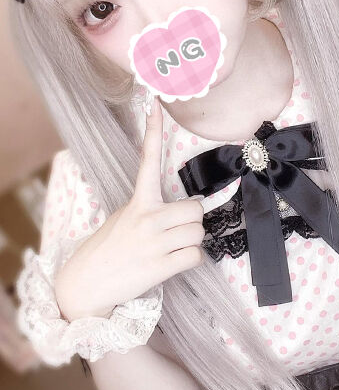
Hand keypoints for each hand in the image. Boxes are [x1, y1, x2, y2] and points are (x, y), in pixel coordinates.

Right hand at [55, 96, 204, 320]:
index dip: (153, 132)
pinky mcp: (161, 266)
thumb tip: (186, 211)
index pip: (148, 160)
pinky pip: (197, 256)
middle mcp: (147, 217)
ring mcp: (154, 242)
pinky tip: (173, 262)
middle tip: (177, 230)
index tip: (155, 105)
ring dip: (191, 242)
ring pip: (199, 233)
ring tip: (170, 248)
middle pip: (196, 209)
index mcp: (137, 201)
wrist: (88, 283)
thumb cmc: (110, 247)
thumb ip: (152, 208)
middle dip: (192, 221)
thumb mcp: (125, 216)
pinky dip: (190, 260)